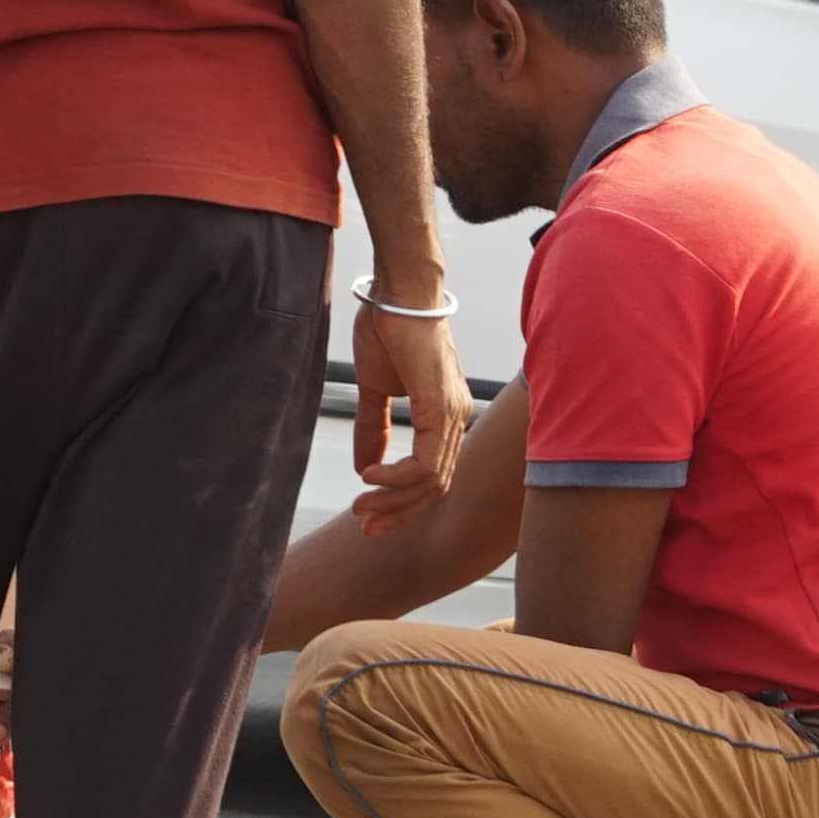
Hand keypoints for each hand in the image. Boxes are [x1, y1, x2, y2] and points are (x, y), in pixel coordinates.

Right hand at [347, 299, 469, 528]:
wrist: (397, 293)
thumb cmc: (389, 328)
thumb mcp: (374, 388)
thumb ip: (371, 428)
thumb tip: (363, 466)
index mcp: (444, 414)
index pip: (431, 473)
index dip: (400, 499)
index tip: (368, 512)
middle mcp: (457, 419)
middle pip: (435, 486)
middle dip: (398, 511)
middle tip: (364, 524)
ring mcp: (453, 415)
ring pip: (432, 481)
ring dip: (394, 499)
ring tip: (361, 504)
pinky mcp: (441, 408)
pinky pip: (425, 463)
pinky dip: (396, 476)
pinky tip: (370, 475)